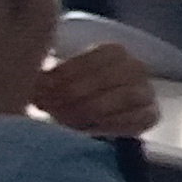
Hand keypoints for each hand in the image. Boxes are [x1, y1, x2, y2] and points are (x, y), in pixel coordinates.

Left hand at [29, 41, 159, 140]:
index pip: (98, 55)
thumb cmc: (70, 95)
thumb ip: (50, 77)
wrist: (88, 119)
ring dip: (91, 107)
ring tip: (64, 118)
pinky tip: (86, 128)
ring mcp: (146, 93)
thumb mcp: (58, 80)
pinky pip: (136, 118)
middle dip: (76, 92)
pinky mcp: (149, 116)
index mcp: (114, 52)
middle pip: (111, 75)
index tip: (43, 85)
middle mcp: (136, 69)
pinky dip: (109, 123)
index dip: (69, 70)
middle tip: (50, 105)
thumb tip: (32, 79)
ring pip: (126, 95)